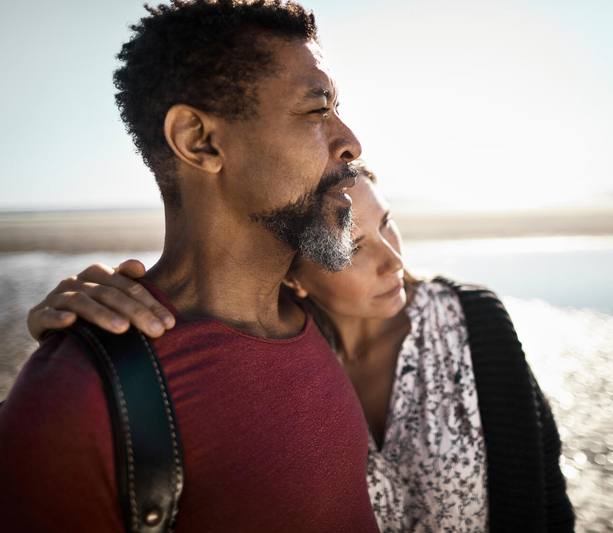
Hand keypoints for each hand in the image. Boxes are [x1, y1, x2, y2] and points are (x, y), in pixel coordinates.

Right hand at [27, 260, 174, 341]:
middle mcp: (76, 281)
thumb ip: (128, 282)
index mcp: (98, 273)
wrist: (52, 326)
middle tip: (156, 331)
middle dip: (136, 312)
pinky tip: (70, 323)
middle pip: (110, 294)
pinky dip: (58, 318)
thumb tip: (140, 267)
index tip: (169, 322)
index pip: (129, 287)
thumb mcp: (112, 295)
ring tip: (123, 328)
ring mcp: (57, 297)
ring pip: (82, 302)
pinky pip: (48, 315)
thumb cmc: (93, 309)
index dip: (151, 304)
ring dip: (102, 314)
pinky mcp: (38, 315)